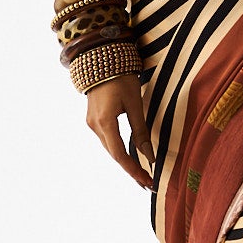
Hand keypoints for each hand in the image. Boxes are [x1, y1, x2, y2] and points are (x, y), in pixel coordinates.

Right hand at [84, 72, 153, 187]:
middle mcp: (95, 126)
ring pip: (110, 148)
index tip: (148, 182)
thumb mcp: (134, 103)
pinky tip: (131, 156)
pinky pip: (108, 140)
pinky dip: (120, 149)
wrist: (100, 59)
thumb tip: (150, 156)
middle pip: (114, 155)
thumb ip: (141, 131)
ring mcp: (92, 123)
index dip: (134, 170)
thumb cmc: (120, 78)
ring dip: (125, 161)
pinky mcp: (94, 119)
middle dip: (131, 170)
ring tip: (142, 173)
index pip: (120, 155)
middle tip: (148, 183)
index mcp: (105, 122)